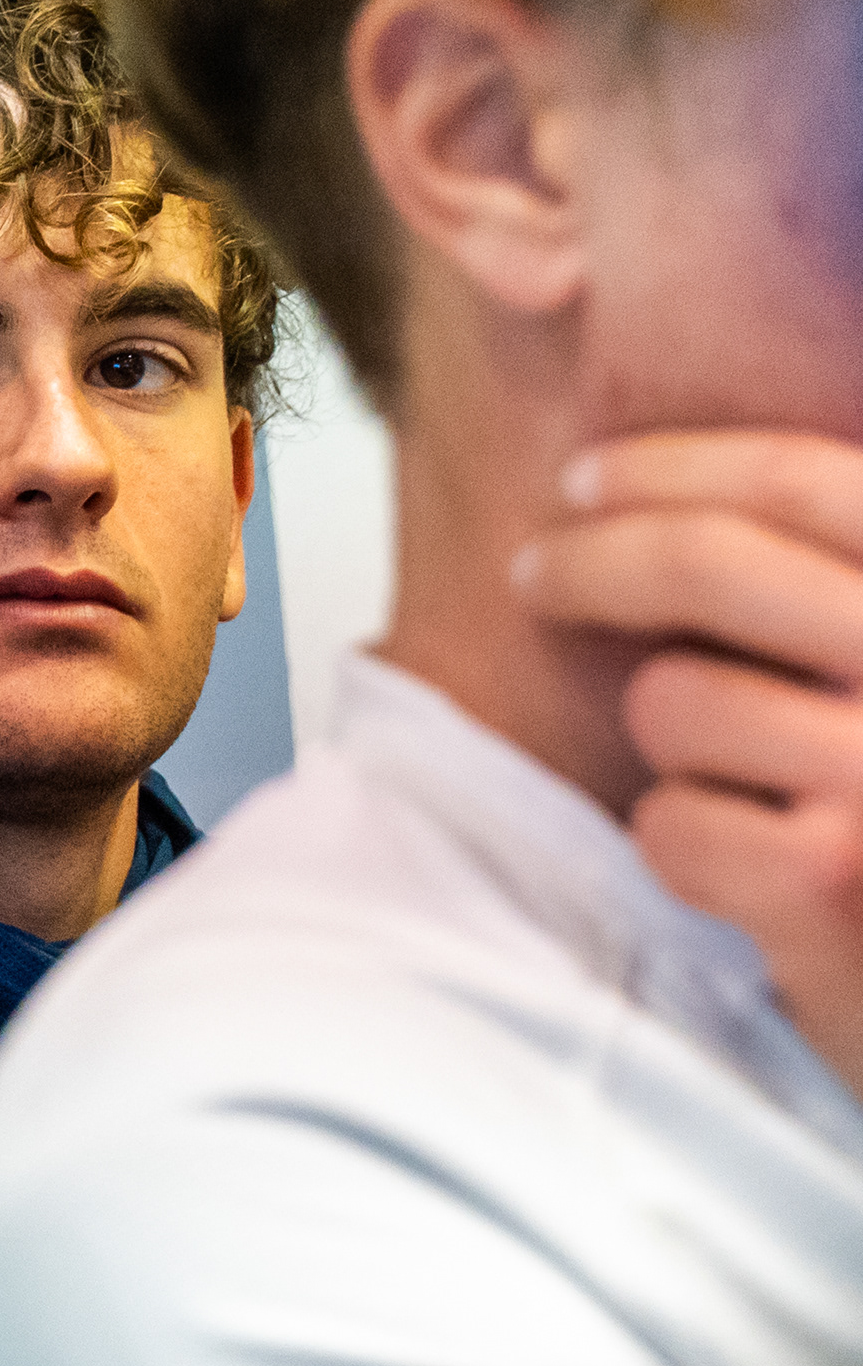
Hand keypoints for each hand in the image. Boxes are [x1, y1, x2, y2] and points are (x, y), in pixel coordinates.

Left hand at [512, 432, 862, 1095]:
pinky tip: (752, 900)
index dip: (680, 465)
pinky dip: (685, 861)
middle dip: (594, 559)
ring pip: (674, 701)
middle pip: (713, 562)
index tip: (589, 479)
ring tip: (749, 814)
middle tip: (532, 573)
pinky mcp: (828, 881)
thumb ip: (838, 611)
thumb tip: (673, 508)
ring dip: (676, 757)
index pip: (812, 480)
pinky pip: (669, 821)